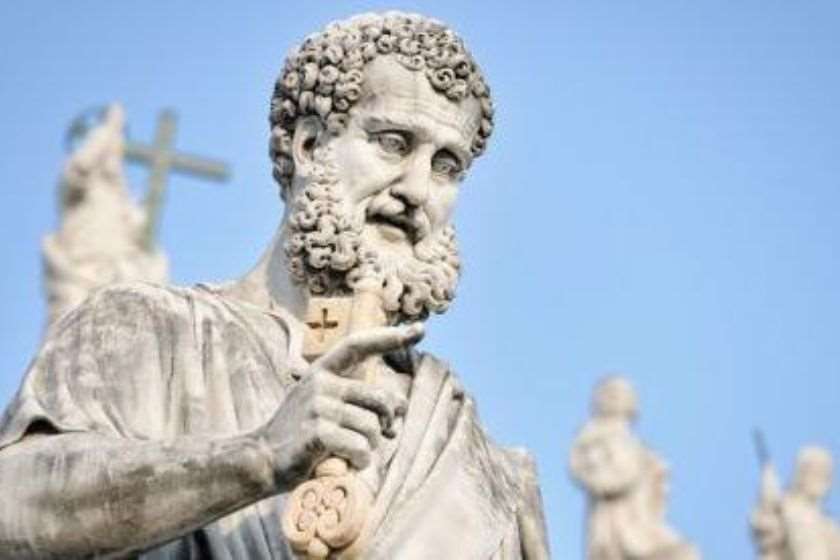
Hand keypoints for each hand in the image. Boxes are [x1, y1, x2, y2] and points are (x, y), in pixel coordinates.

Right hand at [259, 322, 423, 490]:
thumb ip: (356, 398)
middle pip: (379, 398)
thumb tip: (400, 407)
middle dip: (389, 420)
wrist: (262, 459)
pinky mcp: (318, 432)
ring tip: (352, 452)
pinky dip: (361, 461)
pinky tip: (347, 463)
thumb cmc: (302, 434)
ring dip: (371, 446)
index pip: (358, 345)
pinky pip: (361, 447)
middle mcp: (320, 383)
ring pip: (372, 427)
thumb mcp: (324, 405)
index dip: (389, 337)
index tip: (419, 330)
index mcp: (322, 371)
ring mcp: (318, 407)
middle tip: (386, 434)